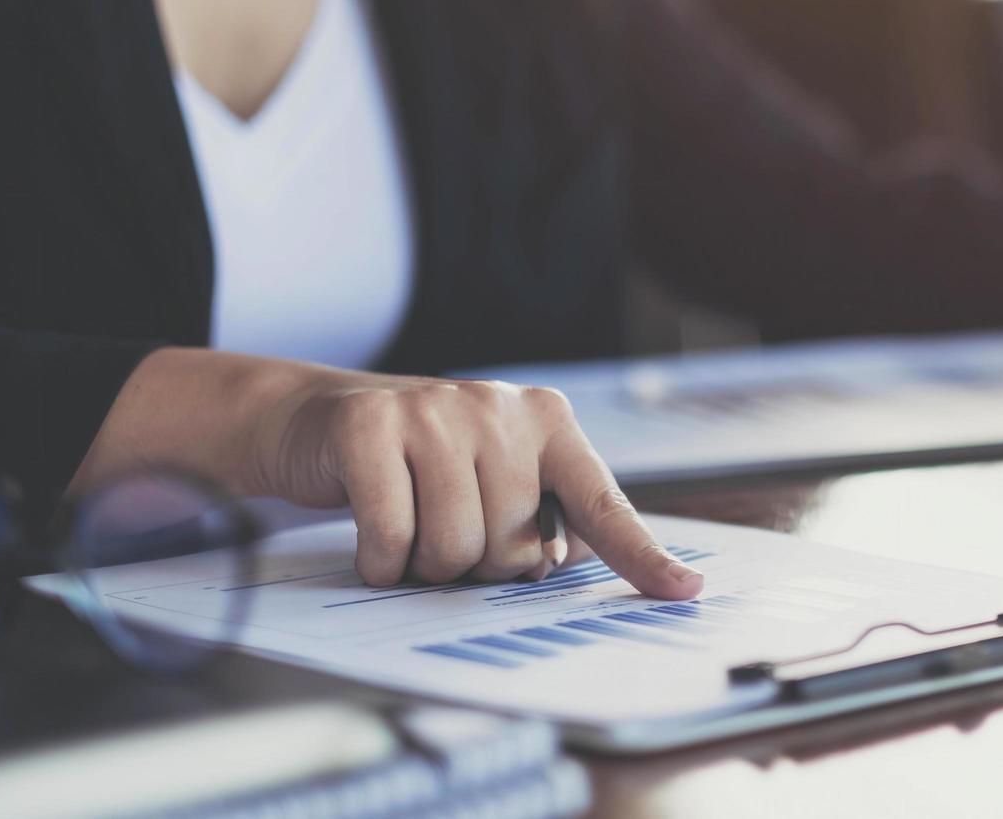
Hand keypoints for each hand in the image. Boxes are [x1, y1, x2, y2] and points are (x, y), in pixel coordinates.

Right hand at [76, 350, 702, 595]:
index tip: (686, 593)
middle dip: (475, 567)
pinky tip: (373, 540)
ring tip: (411, 530)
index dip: (642, 554)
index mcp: (547, 422)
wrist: (316, 420)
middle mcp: (499, 408)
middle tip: (445, 533)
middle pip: (511, 549)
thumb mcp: (495, 481)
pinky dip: (380, 562)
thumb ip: (546, 519)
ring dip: (424, 567)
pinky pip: (393, 538)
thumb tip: (577, 568)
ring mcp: (434, 410)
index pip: (602, 502)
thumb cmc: (421, 467)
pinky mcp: (371, 426)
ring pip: (454, 550)